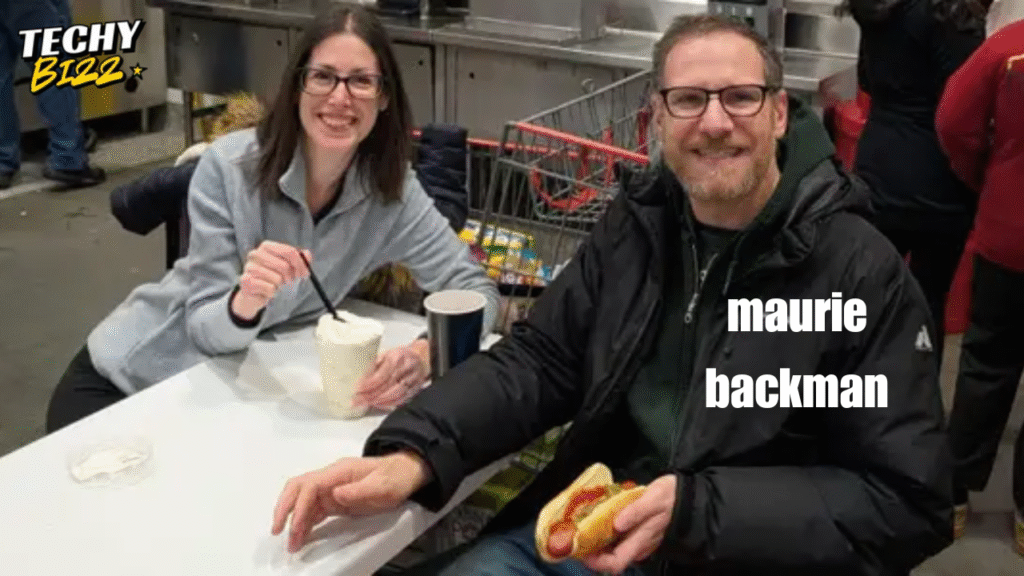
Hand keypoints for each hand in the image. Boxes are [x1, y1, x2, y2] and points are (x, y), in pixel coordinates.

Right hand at [233, 241, 311, 319]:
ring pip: (277, 278)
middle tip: (289, 281)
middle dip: (291, 277)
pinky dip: (272, 293)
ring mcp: (249, 267)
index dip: (300, 264)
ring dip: (280, 285)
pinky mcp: (246, 281)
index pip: (289, 251)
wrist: (254, 293)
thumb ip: (299, 260)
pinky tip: (267, 291)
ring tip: (275, 285)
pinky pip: (269, 288)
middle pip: (284, 265)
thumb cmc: (271, 277)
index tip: (304, 274)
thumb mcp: (288, 267)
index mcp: (266, 246)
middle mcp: (255, 254)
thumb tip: (307, 254)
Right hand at [271, 451, 430, 552]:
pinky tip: (301, 536)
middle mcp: (330, 478)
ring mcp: (331, 488)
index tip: (296, 527)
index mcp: (339, 471)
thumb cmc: (395, 478)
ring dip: (293, 520)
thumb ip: (359, 490)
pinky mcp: (334, 500)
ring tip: (291, 543)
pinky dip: (305, 523)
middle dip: (284, 508)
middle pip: (298, 488)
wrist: (405, 473)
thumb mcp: (382, 485)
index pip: (310, 486)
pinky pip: (314, 510)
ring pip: (302, 501)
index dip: (299, 506)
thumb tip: (335, 493)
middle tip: (278, 530)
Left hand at [352, 339, 429, 409]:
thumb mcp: (385, 354)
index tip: (357, 390)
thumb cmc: (400, 356)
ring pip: (395, 394)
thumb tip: (361, 380)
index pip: (381, 375)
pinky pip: (402, 399)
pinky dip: (389, 404)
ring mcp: (412, 380)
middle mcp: (405, 369)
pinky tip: (379, 405)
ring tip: (365, 404)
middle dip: (370, 395)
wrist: (421, 358)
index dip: (368, 384)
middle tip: (357, 401)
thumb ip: (374, 366)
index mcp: (396, 358)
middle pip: (386, 386)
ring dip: (378, 401)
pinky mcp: (415, 389)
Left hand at [581, 474, 677, 574]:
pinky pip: (618, 540)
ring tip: (582, 524)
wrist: (689, 496)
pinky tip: (598, 519)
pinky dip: (605, 533)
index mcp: (640, 540)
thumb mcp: (653, 498)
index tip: (579, 548)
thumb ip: (635, 512)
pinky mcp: (639, 534)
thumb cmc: (671, 496)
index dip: (595, 562)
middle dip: (590, 550)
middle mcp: (638, 546)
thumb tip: (616, 524)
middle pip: (609, 558)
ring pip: (612, 549)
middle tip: (574, 533)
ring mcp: (639, 541)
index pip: (615, 563)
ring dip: (596, 541)